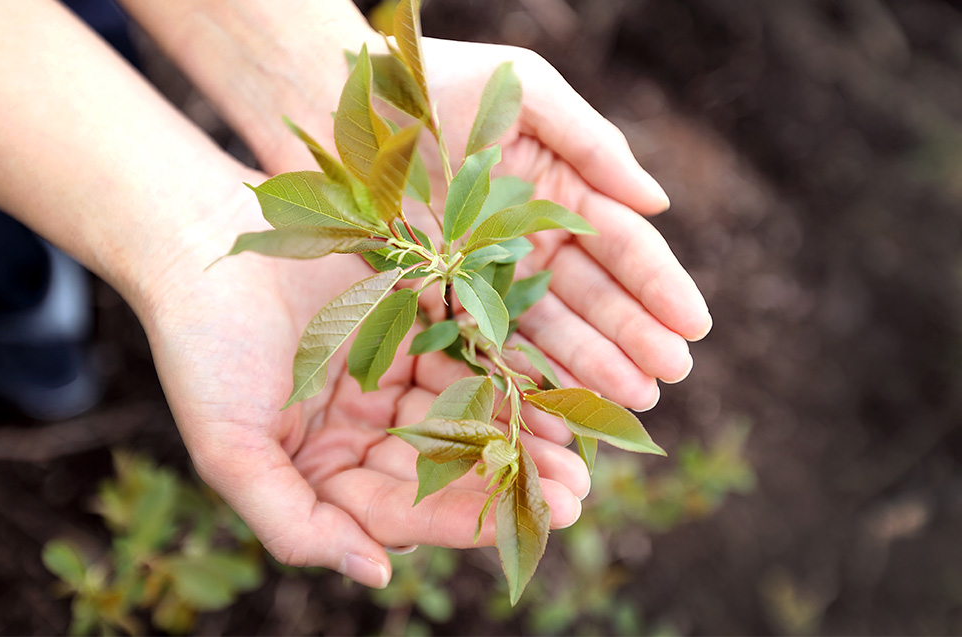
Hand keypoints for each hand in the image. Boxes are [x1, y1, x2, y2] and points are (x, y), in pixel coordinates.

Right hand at [142, 199, 588, 587]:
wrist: (198, 239)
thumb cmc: (202, 349)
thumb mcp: (231, 451)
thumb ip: (295, 524)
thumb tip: (378, 575)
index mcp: (322, 472)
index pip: (400, 509)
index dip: (460, 519)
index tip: (520, 524)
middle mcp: (362, 432)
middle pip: (446, 468)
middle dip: (507, 483)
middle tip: (575, 496)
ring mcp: (389, 376)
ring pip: (467, 413)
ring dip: (521, 431)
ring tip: (575, 449)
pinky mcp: (411, 321)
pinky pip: (468, 351)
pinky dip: (508, 368)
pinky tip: (550, 384)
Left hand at [417, 38, 711, 411]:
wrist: (347, 102)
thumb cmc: (440, 82)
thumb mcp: (529, 93)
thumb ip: (594, 146)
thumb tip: (659, 202)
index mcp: (561, 190)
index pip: (622, 243)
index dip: (659, 283)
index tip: (695, 323)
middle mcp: (532, 238)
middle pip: (596, 295)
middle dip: (636, 335)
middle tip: (672, 375)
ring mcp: (490, 271)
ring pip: (553, 325)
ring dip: (595, 362)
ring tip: (635, 397)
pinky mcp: (445, 295)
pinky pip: (492, 337)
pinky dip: (528, 368)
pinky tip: (562, 398)